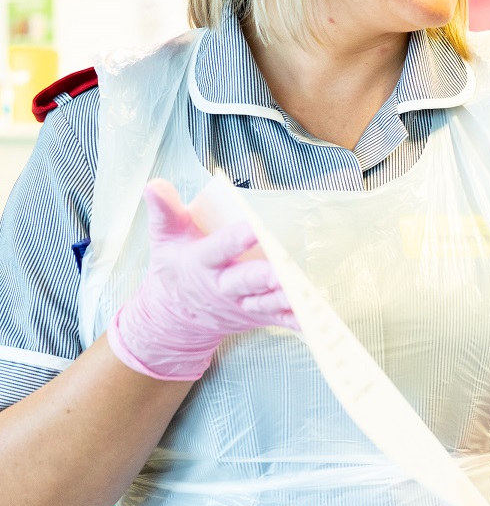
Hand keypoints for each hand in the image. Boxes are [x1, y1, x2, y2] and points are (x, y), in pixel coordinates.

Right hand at [108, 180, 295, 380]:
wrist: (174, 316)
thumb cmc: (176, 267)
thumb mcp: (164, 238)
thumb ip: (164, 211)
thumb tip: (155, 184)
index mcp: (201, 263)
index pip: (218, 249)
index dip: (235, 239)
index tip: (254, 227)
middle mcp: (222, 287)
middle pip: (245, 282)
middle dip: (264, 277)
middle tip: (283, 271)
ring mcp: (241, 305)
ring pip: (266, 303)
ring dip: (286, 300)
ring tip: (307, 294)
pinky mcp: (257, 318)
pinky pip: (280, 321)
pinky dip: (299, 321)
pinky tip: (319, 319)